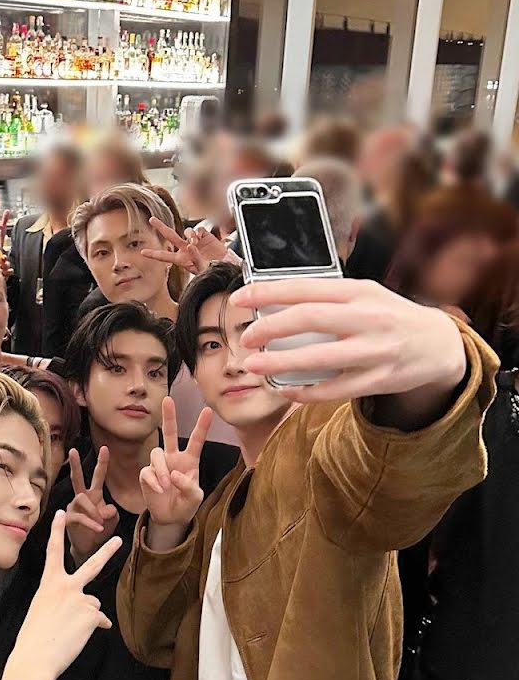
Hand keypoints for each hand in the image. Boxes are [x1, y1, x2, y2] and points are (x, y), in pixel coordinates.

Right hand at [10, 510, 121, 679]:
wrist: (36, 658)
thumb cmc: (34, 637)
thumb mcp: (42, 610)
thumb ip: (64, 603)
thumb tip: (95, 613)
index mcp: (49, 583)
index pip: (53, 551)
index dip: (57, 531)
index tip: (61, 513)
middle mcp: (66, 586)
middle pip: (92, 565)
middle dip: (107, 551)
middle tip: (118, 539)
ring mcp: (80, 599)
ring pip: (92, 604)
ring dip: (85, 618)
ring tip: (68, 630)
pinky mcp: (91, 615)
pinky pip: (99, 620)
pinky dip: (92, 628)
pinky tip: (77, 636)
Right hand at [65, 446, 118, 565]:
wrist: (90, 548)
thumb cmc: (102, 531)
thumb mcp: (113, 520)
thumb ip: (112, 512)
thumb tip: (105, 509)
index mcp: (94, 495)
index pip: (98, 476)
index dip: (102, 463)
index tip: (105, 448)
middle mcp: (82, 498)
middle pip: (78, 478)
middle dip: (76, 465)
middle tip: (73, 450)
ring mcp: (73, 507)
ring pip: (81, 499)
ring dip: (93, 510)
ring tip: (101, 522)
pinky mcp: (68, 518)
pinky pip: (79, 516)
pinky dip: (90, 522)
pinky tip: (99, 528)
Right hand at [139, 400, 212, 542]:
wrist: (170, 518)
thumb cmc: (186, 505)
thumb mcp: (195, 498)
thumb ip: (188, 486)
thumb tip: (173, 475)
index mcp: (190, 461)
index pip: (196, 440)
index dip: (202, 426)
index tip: (207, 410)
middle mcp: (174, 458)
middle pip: (170, 433)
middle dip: (169, 416)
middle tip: (168, 399)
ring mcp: (159, 465)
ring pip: (156, 454)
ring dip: (161, 469)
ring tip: (166, 485)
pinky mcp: (146, 474)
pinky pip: (147, 471)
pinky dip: (154, 481)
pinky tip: (159, 490)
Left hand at [142, 216, 240, 275]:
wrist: (229, 266)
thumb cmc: (214, 271)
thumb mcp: (203, 270)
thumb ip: (195, 258)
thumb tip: (190, 245)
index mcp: (182, 260)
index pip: (165, 257)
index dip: (154, 254)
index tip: (142, 252)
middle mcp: (186, 249)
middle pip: (170, 236)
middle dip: (161, 227)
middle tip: (151, 219)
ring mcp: (195, 241)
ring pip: (185, 231)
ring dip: (188, 235)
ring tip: (195, 242)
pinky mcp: (204, 235)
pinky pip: (197, 229)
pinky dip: (197, 233)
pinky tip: (200, 238)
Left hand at [235, 278, 467, 405]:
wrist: (439, 344)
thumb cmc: (390, 316)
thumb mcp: (365, 295)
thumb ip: (328, 297)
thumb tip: (275, 299)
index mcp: (359, 291)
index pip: (305, 287)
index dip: (268, 292)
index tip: (240, 298)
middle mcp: (367, 318)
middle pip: (309, 319)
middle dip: (270, 328)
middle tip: (246, 337)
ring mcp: (374, 351)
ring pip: (318, 358)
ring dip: (280, 364)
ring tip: (254, 366)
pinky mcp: (378, 380)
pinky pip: (335, 389)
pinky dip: (307, 392)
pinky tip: (287, 391)